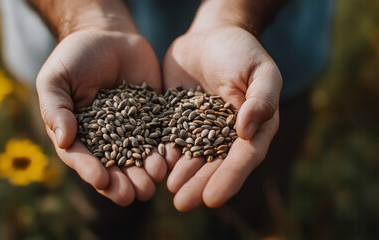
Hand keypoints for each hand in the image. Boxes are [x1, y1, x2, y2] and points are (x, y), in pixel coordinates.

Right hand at [36, 24, 166, 204]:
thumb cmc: (74, 57)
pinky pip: (161, 136)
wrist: (108, 35)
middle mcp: (107, 138)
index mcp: (80, 134)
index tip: (102, 181)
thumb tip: (63, 140)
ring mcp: (133, 129)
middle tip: (133, 194)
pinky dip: (167, 150)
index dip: (91, 171)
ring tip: (153, 182)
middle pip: (115, 166)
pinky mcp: (154, 117)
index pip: (84, 158)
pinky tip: (171, 160)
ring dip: (146, 172)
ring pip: (140, 157)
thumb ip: (56, 109)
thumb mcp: (55, 79)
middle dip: (124, 182)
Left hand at [163, 25, 281, 210]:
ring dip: (182, 176)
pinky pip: (171, 140)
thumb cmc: (241, 52)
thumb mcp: (260, 70)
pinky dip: (164, 154)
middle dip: (200, 185)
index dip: (229, 179)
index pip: (243, 158)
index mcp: (252, 128)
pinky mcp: (178, 121)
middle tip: (183, 204)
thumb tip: (248, 130)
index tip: (213, 199)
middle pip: (215, 165)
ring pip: (192, 158)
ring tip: (170, 191)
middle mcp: (227, 135)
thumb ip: (262, 98)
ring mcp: (201, 130)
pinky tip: (154, 167)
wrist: (210, 36)